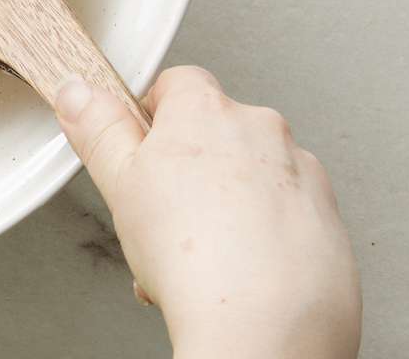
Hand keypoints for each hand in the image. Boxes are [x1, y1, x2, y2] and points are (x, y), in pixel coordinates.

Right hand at [55, 67, 360, 358]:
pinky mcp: (329, 217)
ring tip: (199, 251)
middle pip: (216, 132)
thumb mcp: (118, 183)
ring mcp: (301, 173)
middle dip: (190, 168)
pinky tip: (238, 268)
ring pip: (253, 175)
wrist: (265, 325)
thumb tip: (79, 93)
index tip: (139, 149)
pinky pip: (288, 213)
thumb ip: (98, 128)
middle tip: (164, 211)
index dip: (152, 118)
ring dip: (228, 203)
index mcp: (207, 110)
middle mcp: (262, 129)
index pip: (176, 84)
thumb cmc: (195, 255)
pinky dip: (266, 233)